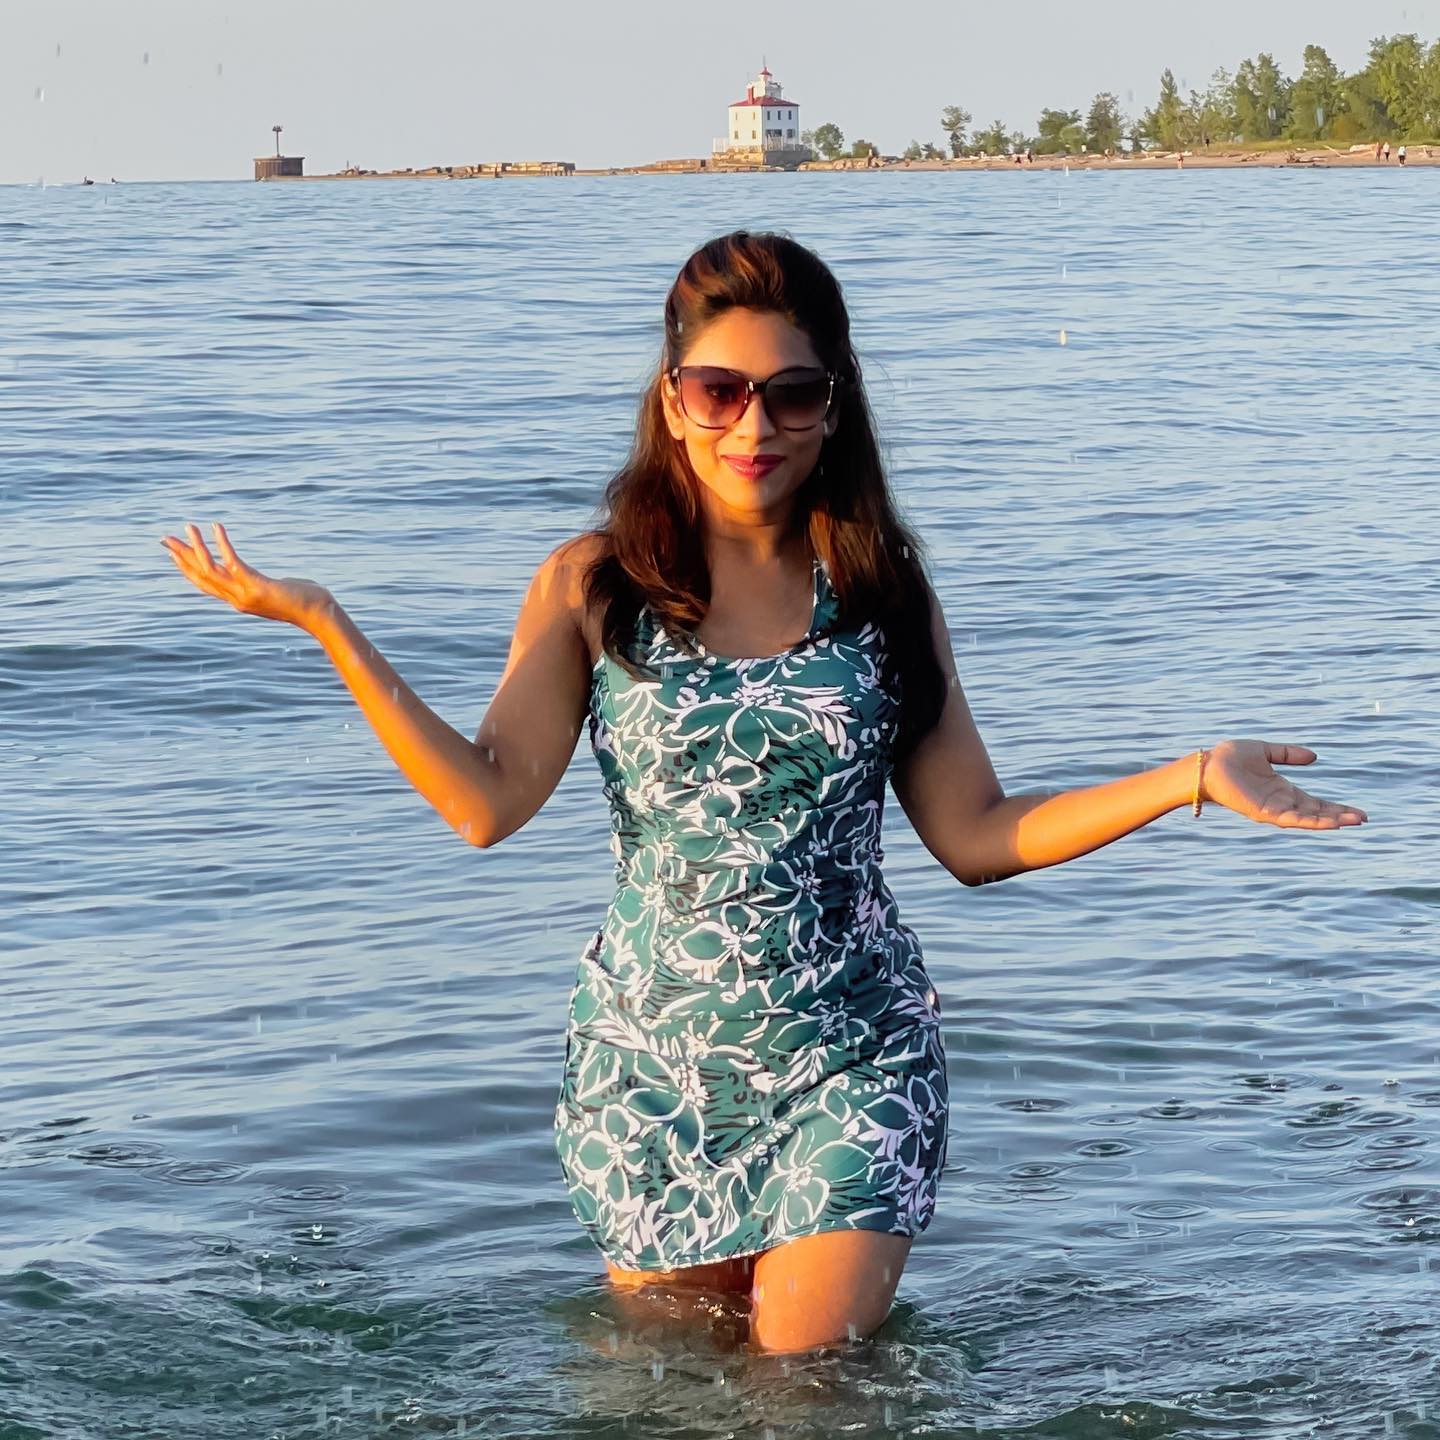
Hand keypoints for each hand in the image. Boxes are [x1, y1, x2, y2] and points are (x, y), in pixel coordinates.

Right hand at [160, 522, 333, 630]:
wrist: (320, 615)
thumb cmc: (303, 601)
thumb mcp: (273, 592)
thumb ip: (258, 585)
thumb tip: (255, 577)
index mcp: (238, 600)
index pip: (204, 584)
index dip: (186, 568)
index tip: (173, 552)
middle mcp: (236, 599)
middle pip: (200, 576)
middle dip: (182, 556)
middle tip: (165, 538)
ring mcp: (244, 594)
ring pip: (210, 569)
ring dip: (196, 547)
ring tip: (189, 526)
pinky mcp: (256, 586)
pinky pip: (232, 562)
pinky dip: (222, 543)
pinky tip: (216, 526)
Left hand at [1200, 740, 1367, 828]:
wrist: (1207, 765)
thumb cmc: (1230, 758)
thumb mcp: (1266, 751)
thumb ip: (1289, 754)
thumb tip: (1314, 757)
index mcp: (1282, 790)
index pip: (1315, 802)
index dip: (1336, 807)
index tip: (1357, 812)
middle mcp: (1280, 803)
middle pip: (1316, 813)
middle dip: (1339, 817)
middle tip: (1363, 819)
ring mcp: (1273, 810)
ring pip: (1307, 820)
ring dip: (1331, 821)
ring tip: (1354, 822)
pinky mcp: (1263, 812)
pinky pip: (1292, 819)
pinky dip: (1311, 822)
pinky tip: (1330, 823)